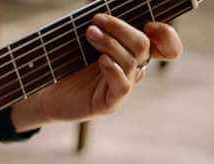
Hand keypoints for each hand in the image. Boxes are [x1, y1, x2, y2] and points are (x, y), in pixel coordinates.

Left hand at [17, 14, 181, 125]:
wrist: (47, 94)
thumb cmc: (68, 65)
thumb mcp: (87, 42)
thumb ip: (103, 29)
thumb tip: (104, 11)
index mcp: (132, 53)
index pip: (165, 45)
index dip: (165, 35)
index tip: (149, 25)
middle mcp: (133, 70)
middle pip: (143, 46)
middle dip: (121, 29)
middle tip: (97, 20)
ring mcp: (123, 87)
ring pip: (131, 61)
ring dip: (110, 43)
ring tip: (90, 33)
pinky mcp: (111, 103)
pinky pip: (122, 85)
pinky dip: (113, 69)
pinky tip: (101, 60)